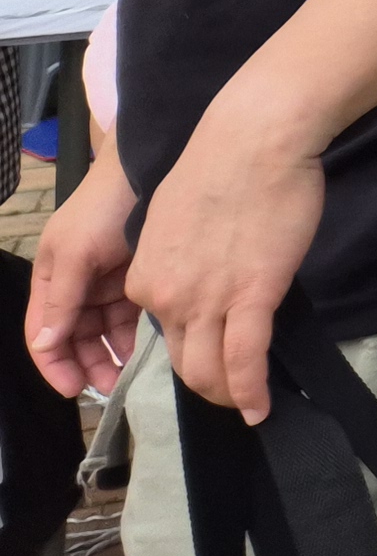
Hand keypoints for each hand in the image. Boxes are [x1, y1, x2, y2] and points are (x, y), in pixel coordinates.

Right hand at [26, 161, 136, 399]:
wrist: (152, 165)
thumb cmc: (106, 205)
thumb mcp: (77, 251)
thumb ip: (62, 298)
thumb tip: (47, 344)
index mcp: (52, 277)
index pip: (44, 333)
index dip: (54, 364)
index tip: (73, 389)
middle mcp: (75, 283)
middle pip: (73, 337)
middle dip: (86, 364)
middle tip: (109, 386)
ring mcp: (105, 280)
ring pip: (101, 331)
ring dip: (110, 353)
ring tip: (128, 371)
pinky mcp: (136, 276)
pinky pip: (128, 315)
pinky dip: (132, 334)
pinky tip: (144, 347)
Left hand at [129, 91, 325, 422]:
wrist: (255, 137)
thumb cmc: (223, 163)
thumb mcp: (177, 217)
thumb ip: (180, 257)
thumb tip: (202, 271)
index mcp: (144, 278)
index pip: (164, 332)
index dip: (194, 344)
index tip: (216, 347)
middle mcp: (165, 298)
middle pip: (183, 364)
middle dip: (208, 386)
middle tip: (231, 391)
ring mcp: (207, 300)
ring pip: (210, 370)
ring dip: (227, 395)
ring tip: (247, 403)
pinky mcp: (252, 295)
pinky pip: (245, 359)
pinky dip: (250, 392)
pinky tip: (260, 409)